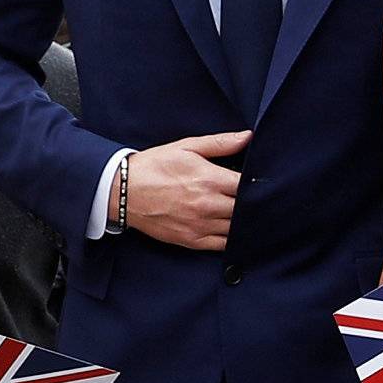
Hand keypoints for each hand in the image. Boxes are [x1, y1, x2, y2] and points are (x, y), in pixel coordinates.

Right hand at [121, 133, 251, 249]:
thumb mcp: (187, 147)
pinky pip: (223, 245)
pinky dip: (232, 238)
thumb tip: (248, 137)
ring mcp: (201, 225)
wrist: (124, 191)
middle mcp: (208, 205)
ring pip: (237, 228)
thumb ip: (220, 143)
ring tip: (245, 213)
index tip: (259, 182)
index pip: (247, 185)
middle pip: (245, 209)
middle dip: (252, 203)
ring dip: (244, 221)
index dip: (257, 184)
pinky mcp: (193, 240)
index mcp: (210, 179)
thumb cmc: (155, 166)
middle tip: (256, 198)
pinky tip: (234, 229)